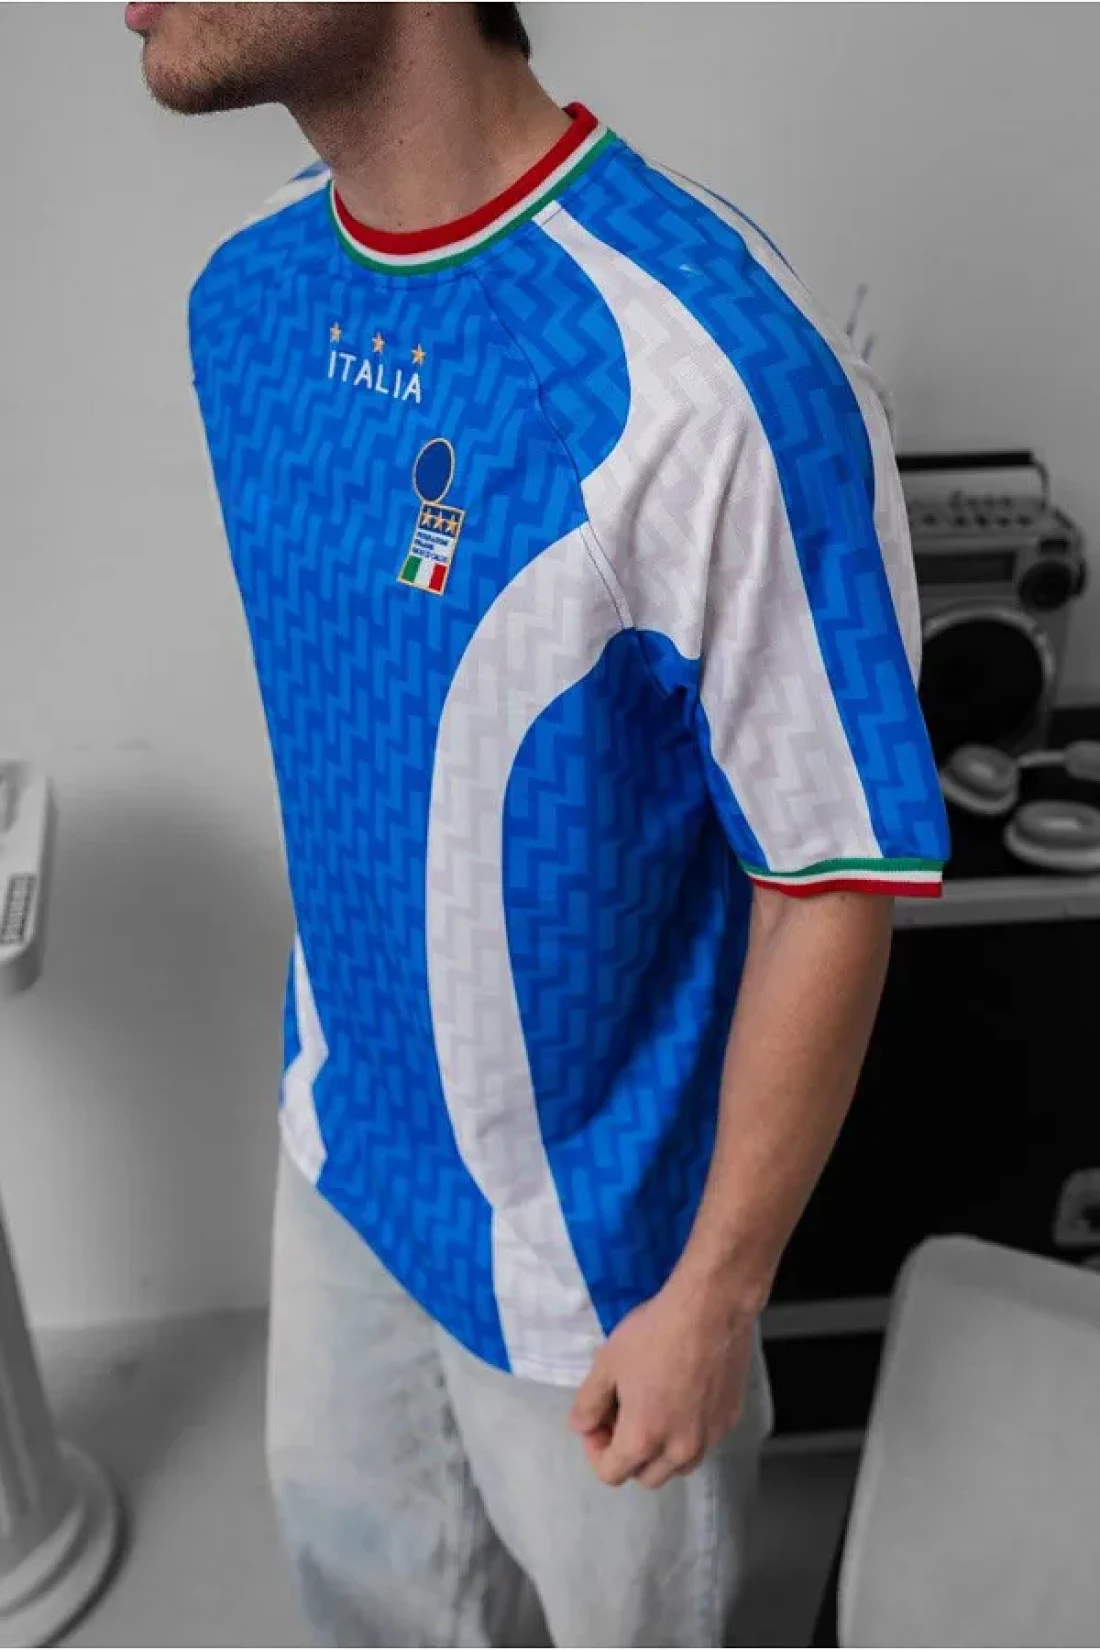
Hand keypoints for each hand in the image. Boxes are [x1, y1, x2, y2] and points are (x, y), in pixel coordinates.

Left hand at [568, 1265, 758, 1489]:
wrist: (711, 1308)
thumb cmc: (655, 1333)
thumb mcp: (607, 1363)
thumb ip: (588, 1403)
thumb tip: (582, 1426)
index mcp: (644, 1439)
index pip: (611, 1474)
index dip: (595, 1450)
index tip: (598, 1421)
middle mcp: (679, 1450)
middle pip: (645, 1476)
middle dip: (627, 1453)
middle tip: (622, 1414)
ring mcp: (709, 1437)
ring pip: (677, 1465)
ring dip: (659, 1450)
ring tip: (653, 1407)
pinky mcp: (729, 1420)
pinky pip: (702, 1442)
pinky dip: (686, 1432)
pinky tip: (682, 1396)